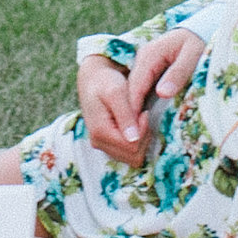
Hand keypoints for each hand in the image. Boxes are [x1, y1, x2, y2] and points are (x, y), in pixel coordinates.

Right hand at [77, 29, 203, 163]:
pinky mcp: (108, 145)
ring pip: (133, 158)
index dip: (143, 131)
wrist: (94, 79)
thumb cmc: (106, 81)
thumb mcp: (116, 92)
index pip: (132, 146)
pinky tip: (136, 124)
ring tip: (138, 118)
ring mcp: (103, 146)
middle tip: (142, 115)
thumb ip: (125, 115)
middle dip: (144, 136)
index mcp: (100, 132)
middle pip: (133, 156)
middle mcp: (99, 144)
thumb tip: (133, 139)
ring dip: (141, 140)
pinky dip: (137, 142)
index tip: (143, 112)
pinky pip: (129, 154)